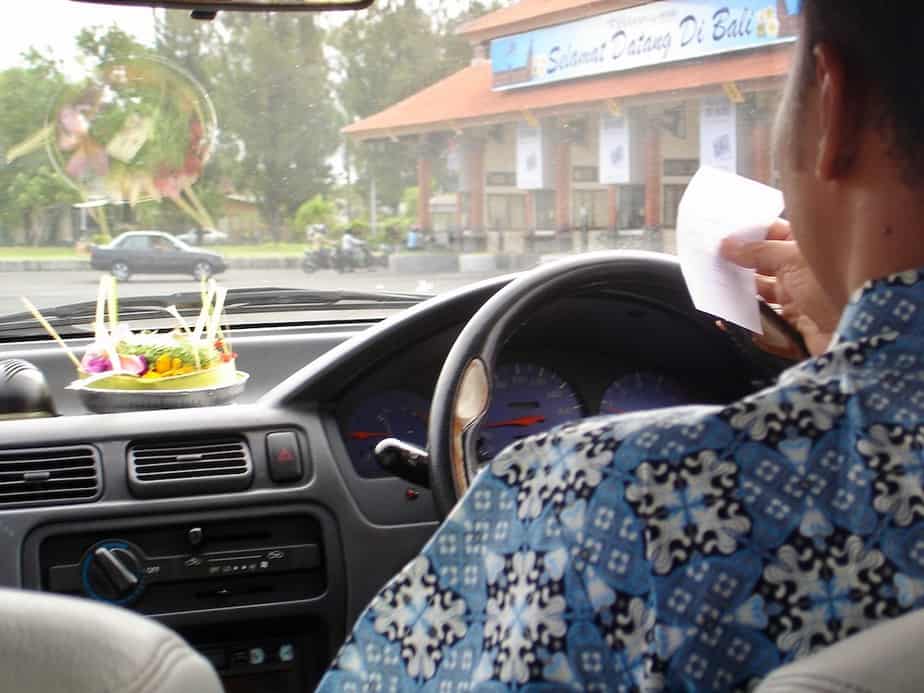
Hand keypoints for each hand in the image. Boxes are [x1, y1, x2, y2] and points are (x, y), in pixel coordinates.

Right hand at [720, 219, 840, 357]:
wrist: (859, 330)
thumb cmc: (831, 285)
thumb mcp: (791, 259)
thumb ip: (757, 251)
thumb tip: (727, 245)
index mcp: (804, 251)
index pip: (771, 235)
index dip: (747, 234)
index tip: (721, 235)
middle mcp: (800, 274)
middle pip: (761, 267)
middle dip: (737, 266)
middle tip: (710, 263)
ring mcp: (796, 302)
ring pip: (759, 296)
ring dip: (738, 294)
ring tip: (714, 291)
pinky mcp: (792, 328)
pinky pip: (763, 326)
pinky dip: (745, 324)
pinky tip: (727, 320)